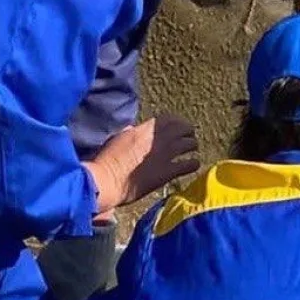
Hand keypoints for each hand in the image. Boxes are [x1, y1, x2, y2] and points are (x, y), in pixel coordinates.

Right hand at [83, 116, 198, 212]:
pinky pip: (190, 164)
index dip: (177, 122)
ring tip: (192, 151)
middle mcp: (159, 138)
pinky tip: (191, 166)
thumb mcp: (117, 138)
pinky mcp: (168, 172)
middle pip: (184, 128)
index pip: (170, 118)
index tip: (178, 126)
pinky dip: (193, 164)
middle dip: (188, 132)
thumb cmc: (107, 161)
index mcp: (146, 128)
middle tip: (188, 137)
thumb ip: (130, 132)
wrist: (106, 181)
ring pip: (190, 144)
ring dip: (192, 146)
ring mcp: (165, 154)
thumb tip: (132, 129)